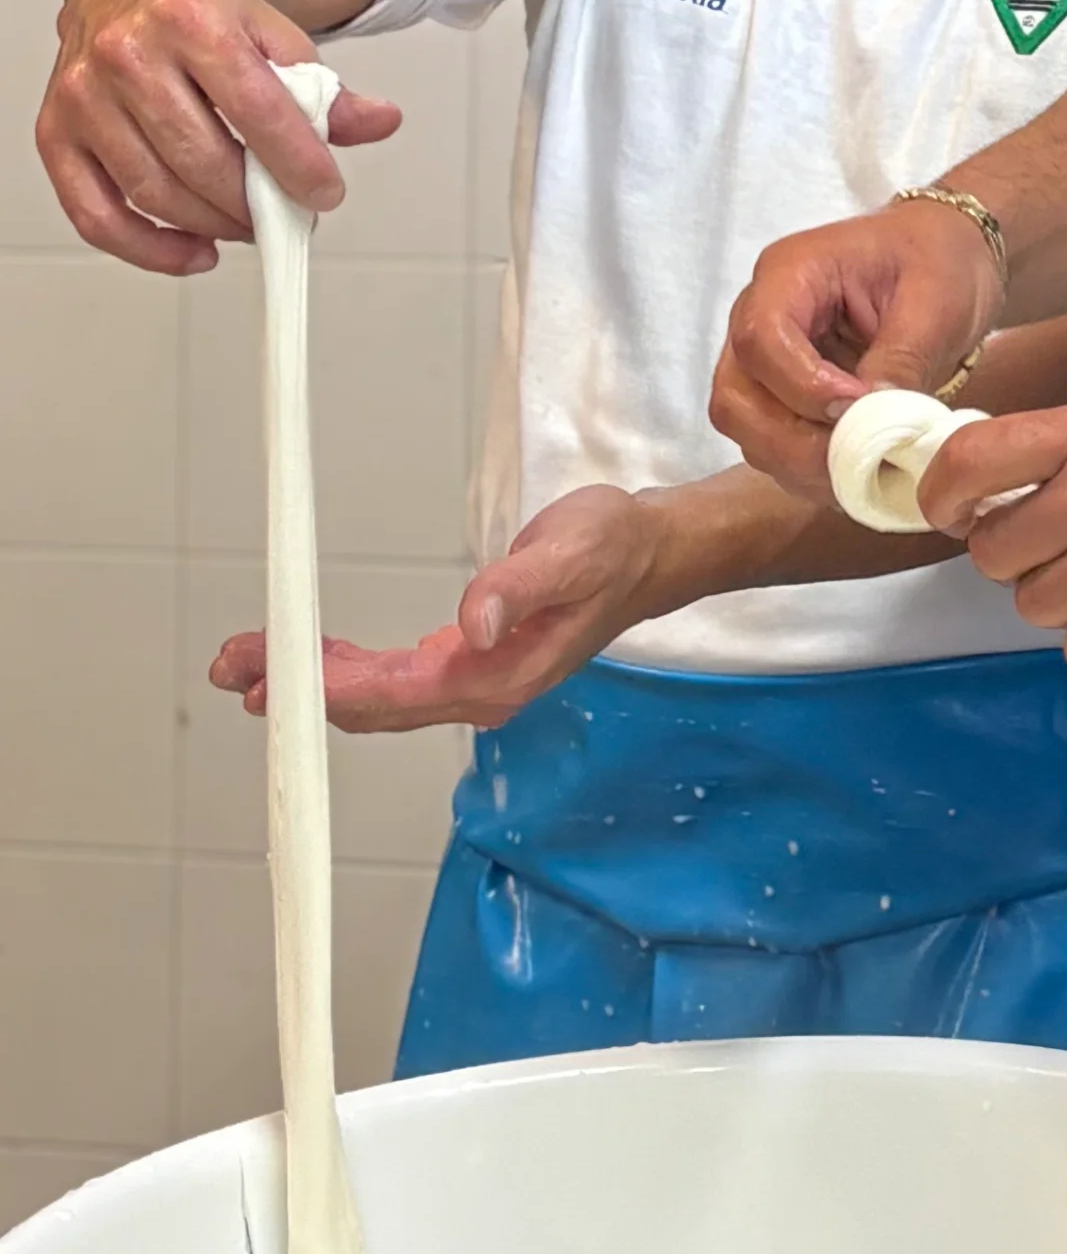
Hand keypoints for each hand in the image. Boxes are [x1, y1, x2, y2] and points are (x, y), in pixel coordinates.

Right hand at [38, 0, 399, 275]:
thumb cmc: (206, 14)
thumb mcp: (277, 36)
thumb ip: (328, 91)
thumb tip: (381, 121)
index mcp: (190, 16)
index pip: (258, 112)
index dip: (300, 167)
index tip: (325, 195)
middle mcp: (125, 49)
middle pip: (204, 162)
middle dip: (256, 204)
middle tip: (286, 213)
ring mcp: (84, 93)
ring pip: (158, 194)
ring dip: (215, 226)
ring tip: (247, 222)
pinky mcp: (57, 131)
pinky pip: (97, 216)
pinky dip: (150, 250)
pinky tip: (196, 252)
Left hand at [209, 486, 697, 731]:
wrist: (649, 554)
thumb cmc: (613, 548)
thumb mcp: (571, 554)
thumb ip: (518, 588)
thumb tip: (474, 622)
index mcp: (499, 678)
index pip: (396, 693)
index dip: (328, 689)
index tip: (272, 677)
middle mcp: (482, 692)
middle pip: (373, 705)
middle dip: (298, 689)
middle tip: (230, 666)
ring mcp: (476, 682)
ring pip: (378, 696)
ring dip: (310, 681)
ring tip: (247, 662)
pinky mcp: (471, 663)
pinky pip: (394, 680)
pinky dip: (343, 671)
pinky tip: (312, 659)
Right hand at [710, 199, 1005, 498]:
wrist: (946, 256)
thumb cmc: (940, 262)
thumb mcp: (936, 304)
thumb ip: (901, 360)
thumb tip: (872, 422)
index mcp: (791, 274)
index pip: (761, 339)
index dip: (802, 388)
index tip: (857, 408)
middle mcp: (758, 317)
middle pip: (735, 396)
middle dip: (792, 441)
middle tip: (859, 458)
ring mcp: (763, 362)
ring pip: (745, 429)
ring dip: (798, 463)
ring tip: (863, 469)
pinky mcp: (780, 397)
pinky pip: (770, 445)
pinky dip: (807, 470)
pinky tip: (856, 471)